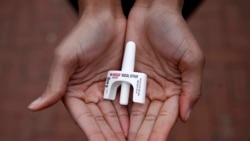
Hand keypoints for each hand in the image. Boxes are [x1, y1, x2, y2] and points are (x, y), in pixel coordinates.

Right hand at [28, 1, 128, 139]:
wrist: (106, 17)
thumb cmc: (83, 34)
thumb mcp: (66, 58)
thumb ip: (55, 84)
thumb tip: (33, 107)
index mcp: (73, 90)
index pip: (84, 118)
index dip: (93, 133)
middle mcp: (89, 92)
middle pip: (100, 120)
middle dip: (109, 135)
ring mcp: (106, 88)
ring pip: (114, 114)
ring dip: (120, 129)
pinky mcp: (121, 82)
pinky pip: (125, 102)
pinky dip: (129, 115)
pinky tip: (135, 126)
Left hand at [125, 1, 204, 139]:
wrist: (153, 11)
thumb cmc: (175, 31)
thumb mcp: (192, 59)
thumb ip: (192, 88)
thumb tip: (185, 117)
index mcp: (175, 88)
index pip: (166, 116)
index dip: (159, 132)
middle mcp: (157, 89)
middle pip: (149, 118)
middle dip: (142, 135)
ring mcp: (141, 83)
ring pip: (135, 112)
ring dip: (130, 129)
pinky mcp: (127, 75)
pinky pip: (122, 97)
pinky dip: (119, 112)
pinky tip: (115, 125)